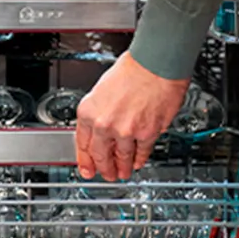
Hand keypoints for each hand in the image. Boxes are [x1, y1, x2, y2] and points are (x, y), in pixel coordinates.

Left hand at [74, 53, 188, 181]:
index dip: (85, 160)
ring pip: (122, 157)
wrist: (155, 63)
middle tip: (107, 174)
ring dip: (122, 167)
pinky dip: (140, 159)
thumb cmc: (133, 69)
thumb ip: (100, 112)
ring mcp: (125, 131)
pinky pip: (141, 152)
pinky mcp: (146, 133)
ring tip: (123, 172)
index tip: (87, 168)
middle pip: (101, 155)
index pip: (83, 143)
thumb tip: (100, 130)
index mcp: (89, 111)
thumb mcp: (102, 90)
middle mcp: (104, 124)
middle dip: (104, 168)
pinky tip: (138, 161)